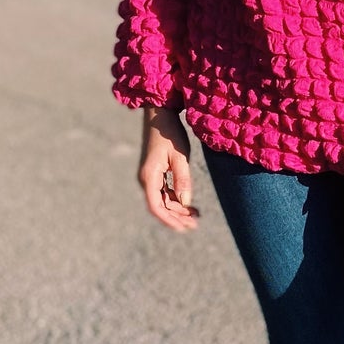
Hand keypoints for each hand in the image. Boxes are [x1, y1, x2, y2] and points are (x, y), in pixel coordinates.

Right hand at [137, 106, 199, 231]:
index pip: (156, 207)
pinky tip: (190, 206)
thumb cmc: (170, 133)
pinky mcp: (156, 174)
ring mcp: (150, 178)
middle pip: (160, 207)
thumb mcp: (180, 156)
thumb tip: (186, 203)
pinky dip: (177, 200)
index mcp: (149, 177)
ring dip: (178, 210)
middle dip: (177, 218)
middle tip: (196, 224)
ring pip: (163, 201)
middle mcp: (146, 180)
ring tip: (197, 216)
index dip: (170, 220)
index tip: (185, 228)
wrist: (160, 115)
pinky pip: (165, 193)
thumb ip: (183, 180)